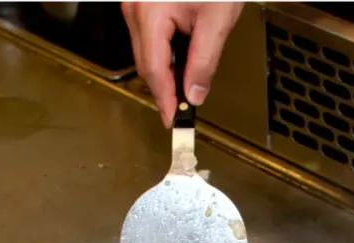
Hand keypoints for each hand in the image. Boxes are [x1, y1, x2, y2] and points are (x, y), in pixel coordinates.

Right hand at [122, 2, 243, 126]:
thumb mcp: (217, 20)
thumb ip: (205, 62)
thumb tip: (195, 94)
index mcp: (150, 13)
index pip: (154, 70)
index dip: (165, 99)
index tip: (174, 120)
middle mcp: (135, 8)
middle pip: (146, 63)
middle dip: (164, 90)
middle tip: (181, 111)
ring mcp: (135, 4)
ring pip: (145, 52)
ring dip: (165, 72)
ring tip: (185, 88)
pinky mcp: (141, 3)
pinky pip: (148, 37)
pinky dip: (163, 54)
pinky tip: (179, 62)